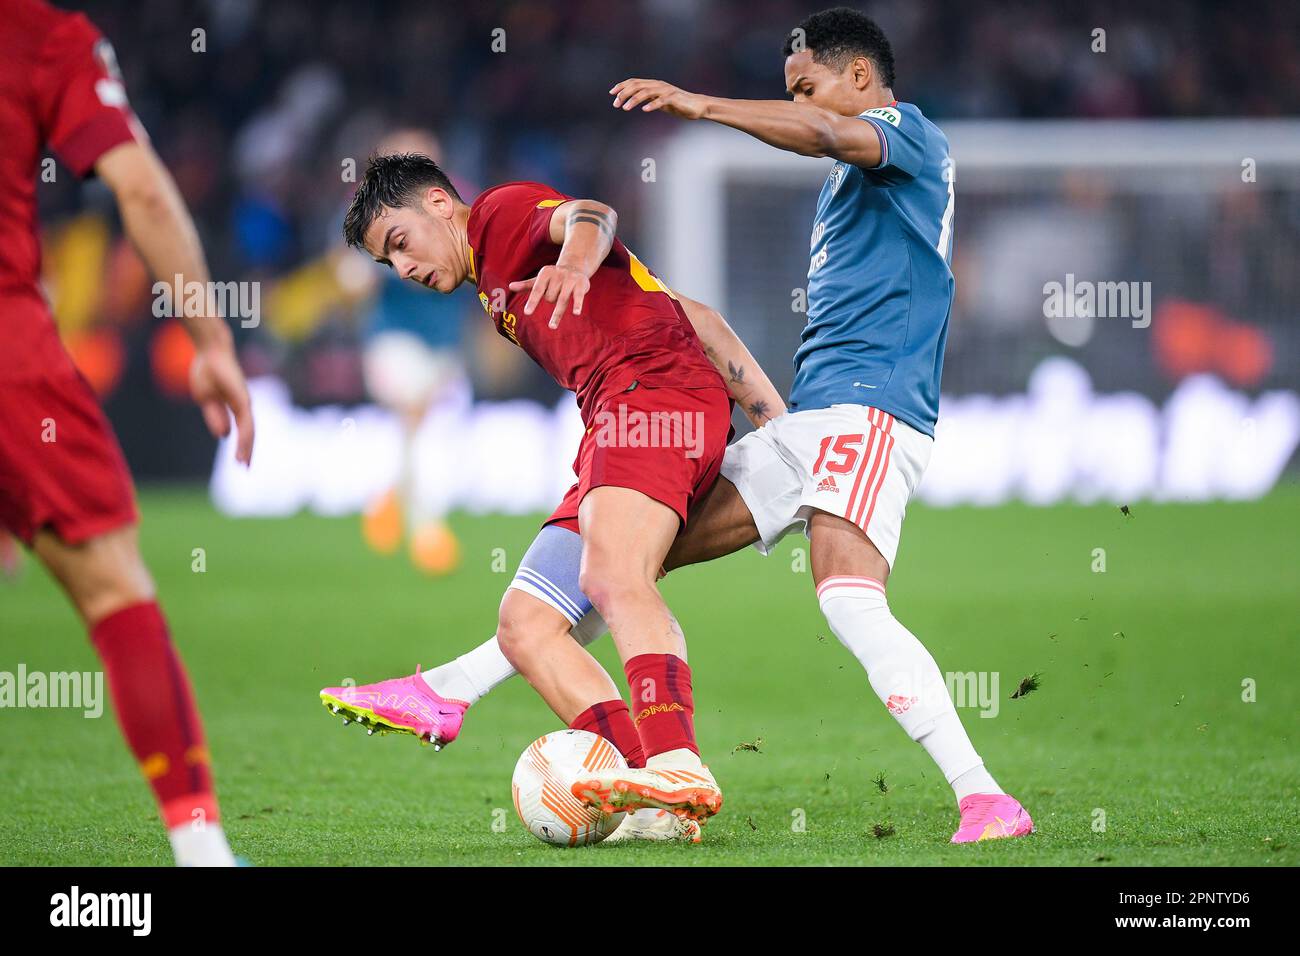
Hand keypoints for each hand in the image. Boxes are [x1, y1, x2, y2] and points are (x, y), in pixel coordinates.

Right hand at [190, 343, 254, 464]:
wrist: (210, 352)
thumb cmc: (208, 372)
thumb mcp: (207, 399)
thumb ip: (216, 417)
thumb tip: (224, 435)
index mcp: (236, 406)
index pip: (242, 430)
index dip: (242, 445)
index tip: (240, 461)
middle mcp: (243, 405)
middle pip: (248, 433)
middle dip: (247, 451)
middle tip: (245, 468)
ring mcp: (244, 401)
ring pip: (248, 430)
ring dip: (246, 447)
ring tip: (243, 463)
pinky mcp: (241, 398)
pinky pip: (244, 420)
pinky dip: (244, 434)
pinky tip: (241, 444)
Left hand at [509, 264, 590, 328]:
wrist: (575, 266)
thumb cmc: (554, 276)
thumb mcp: (540, 279)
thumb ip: (526, 285)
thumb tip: (510, 287)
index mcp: (545, 273)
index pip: (537, 289)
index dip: (532, 301)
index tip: (527, 312)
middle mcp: (557, 275)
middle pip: (550, 297)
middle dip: (551, 300)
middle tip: (555, 295)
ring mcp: (570, 279)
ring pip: (561, 299)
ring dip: (557, 314)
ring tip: (551, 326)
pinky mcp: (581, 284)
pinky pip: (578, 297)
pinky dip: (577, 304)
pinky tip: (575, 313)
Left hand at [610, 79, 705, 119]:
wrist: (697, 106)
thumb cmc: (678, 105)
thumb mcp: (659, 101)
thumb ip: (649, 99)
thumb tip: (635, 101)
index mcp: (654, 84)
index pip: (634, 82)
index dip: (622, 86)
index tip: (612, 94)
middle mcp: (658, 85)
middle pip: (637, 85)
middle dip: (624, 94)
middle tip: (616, 104)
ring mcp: (666, 91)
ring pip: (646, 92)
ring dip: (634, 100)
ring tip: (625, 108)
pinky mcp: (674, 98)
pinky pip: (661, 101)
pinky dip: (652, 105)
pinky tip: (644, 110)